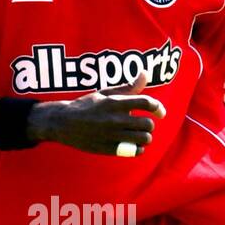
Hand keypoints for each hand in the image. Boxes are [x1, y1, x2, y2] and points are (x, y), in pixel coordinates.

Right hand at [29, 70, 165, 155]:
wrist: (63, 123)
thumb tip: (145, 73)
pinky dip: (138, 149)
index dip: (158, 108)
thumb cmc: (87, 106)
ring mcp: (112, 135)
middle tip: (143, 125)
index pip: (147, 103)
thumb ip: (128, 87)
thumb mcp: (106, 93)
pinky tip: (133, 146)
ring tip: (139, 135)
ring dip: (145, 137)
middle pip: (148, 123)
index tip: (160, 112)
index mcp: (116, 103)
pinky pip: (134, 151)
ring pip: (144, 138)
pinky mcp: (108, 148)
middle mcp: (115, 119)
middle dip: (149, 125)